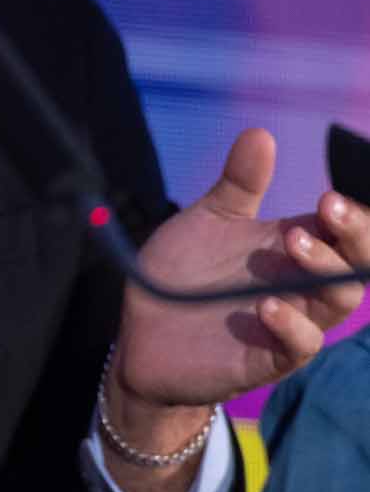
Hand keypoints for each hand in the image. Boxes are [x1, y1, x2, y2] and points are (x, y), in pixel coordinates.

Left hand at [113, 128, 369, 420]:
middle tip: (330, 209)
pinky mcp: (266, 358)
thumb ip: (236, 185)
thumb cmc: (182, 277)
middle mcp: (299, 284)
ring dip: (324, 270)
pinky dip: (292, 325)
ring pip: (337, 301)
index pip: (343, 229)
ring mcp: (288, 322)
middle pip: (355, 263)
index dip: (351, 215)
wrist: (142, 337)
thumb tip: (260, 133)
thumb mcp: (206, 222)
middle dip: (355, 236)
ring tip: (294, 242)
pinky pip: (299, 345)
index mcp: (291, 248)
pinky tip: (268, 305)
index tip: (332, 196)